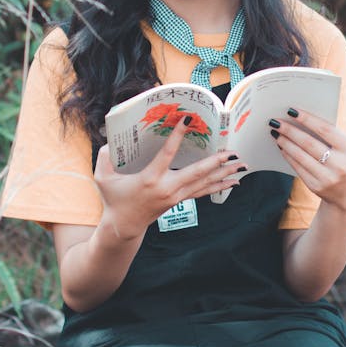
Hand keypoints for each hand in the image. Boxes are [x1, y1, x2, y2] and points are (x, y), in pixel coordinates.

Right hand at [94, 115, 245, 239]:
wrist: (124, 225)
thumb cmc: (114, 198)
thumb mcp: (103, 177)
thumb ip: (104, 157)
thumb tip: (110, 140)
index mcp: (150, 178)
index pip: (167, 154)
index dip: (177, 136)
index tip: (187, 121)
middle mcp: (168, 188)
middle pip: (197, 172)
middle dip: (216, 162)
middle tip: (232, 151)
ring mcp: (176, 195)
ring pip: (205, 183)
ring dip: (225, 174)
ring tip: (241, 165)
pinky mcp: (180, 200)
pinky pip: (204, 191)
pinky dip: (219, 186)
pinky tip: (234, 182)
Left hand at [269, 108, 345, 213]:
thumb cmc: (345, 162)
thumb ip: (329, 135)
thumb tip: (300, 119)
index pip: (325, 130)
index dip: (307, 119)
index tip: (291, 110)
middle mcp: (340, 165)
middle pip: (308, 143)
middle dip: (290, 130)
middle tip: (275, 121)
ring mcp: (328, 178)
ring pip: (300, 155)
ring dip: (285, 142)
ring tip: (276, 132)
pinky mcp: (316, 187)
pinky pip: (297, 167)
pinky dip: (288, 155)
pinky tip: (282, 147)